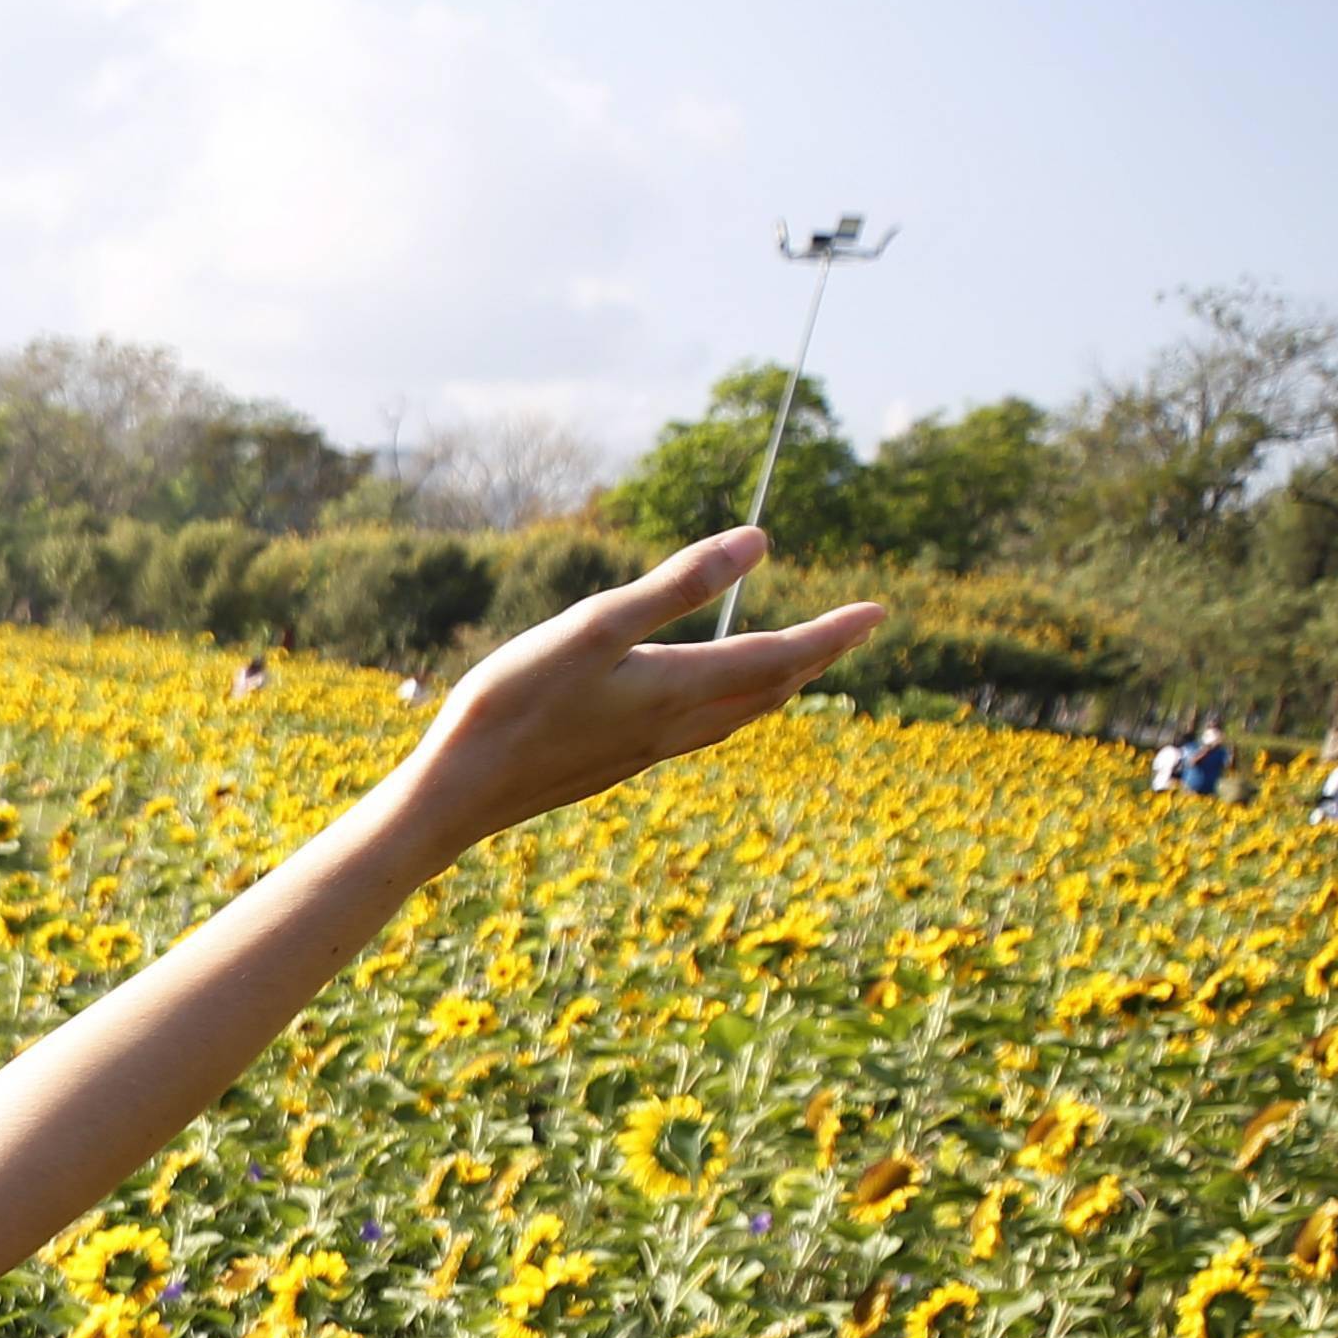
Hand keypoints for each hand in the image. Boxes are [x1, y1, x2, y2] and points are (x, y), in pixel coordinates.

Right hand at [392, 527, 880, 858]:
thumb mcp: (594, 627)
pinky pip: (696, 732)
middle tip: (851, 634)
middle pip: (767, 692)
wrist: (458, 795)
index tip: (880, 612)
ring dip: (775, 689)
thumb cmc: (513, 704)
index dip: (833, 634)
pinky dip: (728, 708)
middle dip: (814, 661)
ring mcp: (644, 751)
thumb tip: (759, 541)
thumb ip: (676, 585)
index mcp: (675, 688)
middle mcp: (672, 726)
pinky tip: (704, 705)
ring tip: (796, 668)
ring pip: (734, 717)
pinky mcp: (614, 764)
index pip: (778, 657)